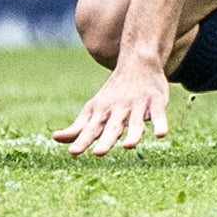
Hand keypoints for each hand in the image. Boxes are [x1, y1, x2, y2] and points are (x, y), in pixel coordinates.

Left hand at [52, 62, 170, 155]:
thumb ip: (78, 127)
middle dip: (105, 141)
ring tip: (128, 146)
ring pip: (135, 123)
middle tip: (98, 154)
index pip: (91, 129)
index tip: (73, 153)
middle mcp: (119, 110)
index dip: (82, 141)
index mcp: (102, 113)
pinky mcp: (156, 103)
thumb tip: (55, 139)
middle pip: (112, 128)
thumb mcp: (94, 108)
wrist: (138, 61)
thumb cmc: (113, 92)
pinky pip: (159, 115)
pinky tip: (161, 134)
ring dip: (132, 135)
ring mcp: (138, 106)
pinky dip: (160, 124)